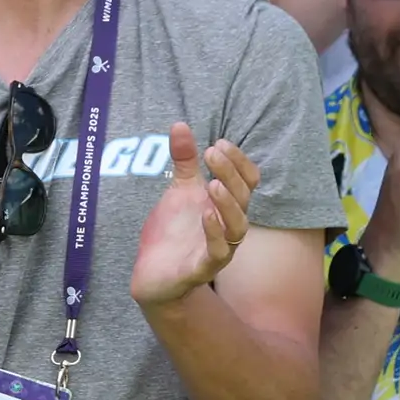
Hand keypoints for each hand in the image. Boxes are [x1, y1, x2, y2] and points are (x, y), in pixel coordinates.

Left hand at [128, 123, 255, 306]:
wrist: (153, 274)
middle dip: (230, 174)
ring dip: (228, 204)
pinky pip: (218, 253)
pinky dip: (215, 233)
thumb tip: (179, 124)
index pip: (247, 181)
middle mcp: (228, 226)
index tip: (219, 143)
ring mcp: (218, 249)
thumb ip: (184, 161)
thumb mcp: (178, 192)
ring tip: (213, 183)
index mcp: (225, 206)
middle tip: (212, 153)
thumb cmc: (173, 232)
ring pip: (238, 227)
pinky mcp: (201, 269)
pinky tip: (205, 215)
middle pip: (243, 199)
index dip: (238, 162)